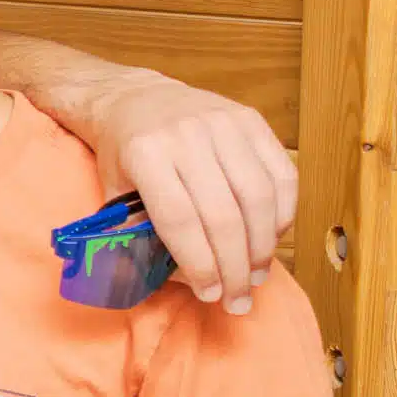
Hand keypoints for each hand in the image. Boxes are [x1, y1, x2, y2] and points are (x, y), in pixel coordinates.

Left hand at [92, 74, 297, 311]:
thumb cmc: (124, 154)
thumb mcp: (114, 193)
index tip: (210, 294)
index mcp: (145, 153)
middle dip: (235, 267)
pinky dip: (283, 213)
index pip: (180, 219)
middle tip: (238, 298)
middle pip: (224, 214)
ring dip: (263, 246)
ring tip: (255, 275)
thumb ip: (139, 236)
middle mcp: (187, 134)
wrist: (136, 98)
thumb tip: (186, 282)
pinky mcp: (252, 119)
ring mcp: (223, 123)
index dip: (200, 264)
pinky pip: (281, 174)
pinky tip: (271, 238)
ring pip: (258, 197)